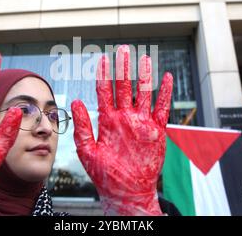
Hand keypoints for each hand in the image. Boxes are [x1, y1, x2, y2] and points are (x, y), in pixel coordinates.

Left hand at [71, 45, 172, 215]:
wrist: (127, 191)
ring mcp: (141, 122)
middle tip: (123, 49)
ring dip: (144, 76)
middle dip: (123, 68)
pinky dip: (165, 93)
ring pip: (143, 93)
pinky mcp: (156, 130)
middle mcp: (124, 117)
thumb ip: (83, 126)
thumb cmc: (105, 175)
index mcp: (107, 120)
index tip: (102, 58)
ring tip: (144, 58)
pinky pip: (162, 108)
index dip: (103, 74)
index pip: (105, 91)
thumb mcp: (88, 151)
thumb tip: (76, 101)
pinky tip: (166, 78)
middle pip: (124, 86)